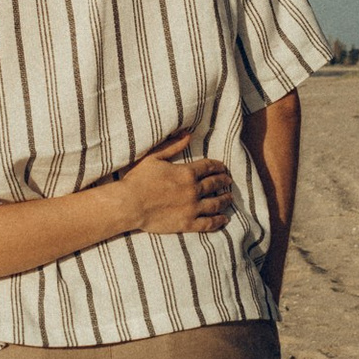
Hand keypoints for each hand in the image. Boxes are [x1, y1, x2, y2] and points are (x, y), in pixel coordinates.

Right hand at [115, 133, 236, 238]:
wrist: (129, 204)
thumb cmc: (138, 180)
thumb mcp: (154, 157)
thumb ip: (172, 146)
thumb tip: (187, 135)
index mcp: (186, 173)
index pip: (209, 167)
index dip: (218, 166)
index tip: (223, 167)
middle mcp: (193, 190)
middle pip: (215, 184)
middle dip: (224, 181)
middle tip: (229, 181)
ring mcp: (192, 208)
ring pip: (215, 204)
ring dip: (225, 200)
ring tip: (229, 198)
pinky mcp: (187, 224)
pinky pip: (208, 223)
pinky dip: (218, 221)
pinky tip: (224, 220)